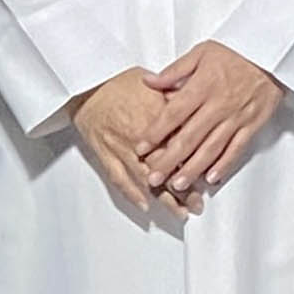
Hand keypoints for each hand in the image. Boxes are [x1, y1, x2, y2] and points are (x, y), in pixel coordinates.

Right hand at [69, 71, 192, 217]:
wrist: (85, 84)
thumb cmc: (118, 81)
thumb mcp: (155, 85)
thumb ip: (178, 102)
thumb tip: (199, 112)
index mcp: (157, 119)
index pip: (182, 149)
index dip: (196, 165)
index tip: (208, 178)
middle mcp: (141, 138)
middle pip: (167, 169)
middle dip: (184, 189)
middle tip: (197, 203)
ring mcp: (121, 148)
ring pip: (146, 179)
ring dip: (163, 198)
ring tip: (179, 212)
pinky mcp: (104, 154)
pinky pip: (118, 178)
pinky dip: (131, 193)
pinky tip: (144, 204)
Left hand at [139, 42, 283, 197]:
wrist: (273, 52)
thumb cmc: (237, 51)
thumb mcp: (202, 52)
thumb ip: (174, 70)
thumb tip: (148, 81)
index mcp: (202, 87)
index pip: (174, 114)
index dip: (156, 133)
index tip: (141, 148)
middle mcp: (218, 105)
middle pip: (189, 137)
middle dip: (169, 160)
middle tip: (153, 177)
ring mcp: (236, 117)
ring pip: (211, 148)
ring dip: (193, 169)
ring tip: (177, 185)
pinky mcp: (253, 124)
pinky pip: (237, 149)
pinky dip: (224, 165)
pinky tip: (211, 179)